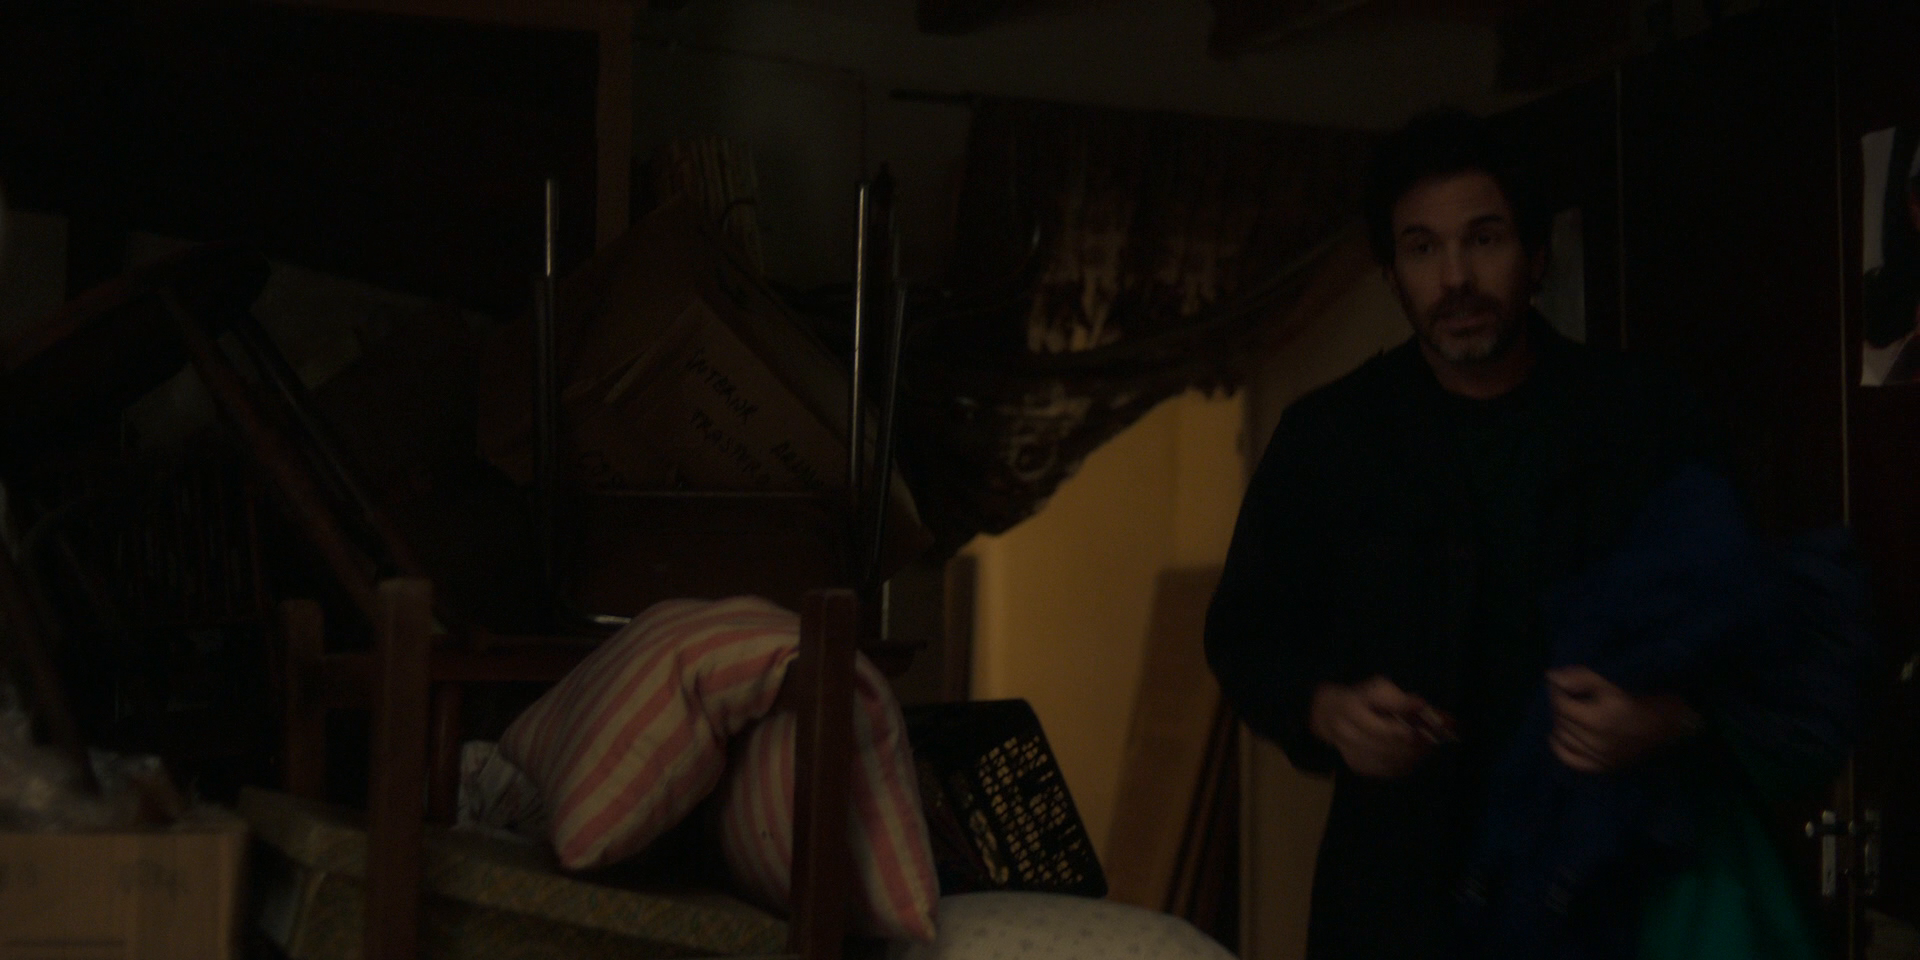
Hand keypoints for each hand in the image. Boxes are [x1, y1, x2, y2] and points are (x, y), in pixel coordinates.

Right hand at [1310, 676, 1453, 778]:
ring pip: (1389, 762)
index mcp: (1350, 709)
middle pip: (1387, 747)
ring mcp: (1351, 754)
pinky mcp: (1357, 766)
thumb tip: (1420, 706)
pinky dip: (1404, 765)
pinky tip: (1412, 757)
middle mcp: (1347, 734)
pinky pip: (1387, 771)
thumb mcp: (1374, 687)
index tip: (1426, 730)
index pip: (1381, 728)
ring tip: (1426, 747)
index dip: (1405, 732)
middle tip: (1432, 740)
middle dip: (1414, 746)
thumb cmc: (1357, 698)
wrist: (1327, 715)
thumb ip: (1397, 697)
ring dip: (1412, 757)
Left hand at [1547, 666, 1699, 773]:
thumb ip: (1582, 678)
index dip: (1557, 691)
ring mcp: (1601, 757)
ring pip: (1564, 738)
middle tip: (1566, 694)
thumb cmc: (1645, 698)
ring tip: (1568, 711)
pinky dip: (1561, 747)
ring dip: (1561, 723)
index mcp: (1600, 719)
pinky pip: (1572, 760)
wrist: (1672, 724)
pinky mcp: (1605, 767)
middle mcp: (1598, 742)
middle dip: (1560, 704)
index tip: (1559, 681)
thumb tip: (1551, 677)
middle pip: (1562, 721)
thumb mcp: (1614, 683)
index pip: (1562, 705)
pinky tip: (1557, 735)